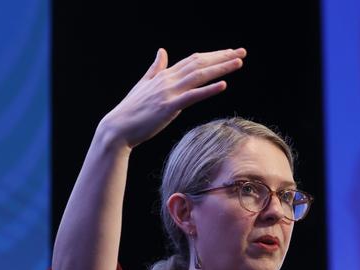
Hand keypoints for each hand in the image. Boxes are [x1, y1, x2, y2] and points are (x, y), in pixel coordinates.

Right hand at [97, 47, 246, 149]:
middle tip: (242, 52)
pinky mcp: (169, 107)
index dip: (213, 55)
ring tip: (238, 62)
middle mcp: (168, 80)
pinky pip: (192, 96)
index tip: (229, 52)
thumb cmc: (131, 110)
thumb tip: (161, 51)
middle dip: (222, 57)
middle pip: (199, 64)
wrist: (118, 127)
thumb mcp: (144, 85)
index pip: (193, 60)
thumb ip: (155, 68)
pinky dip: (208, 89)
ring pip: (199, 76)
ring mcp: (169, 93)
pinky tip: (223, 84)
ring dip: (220, 68)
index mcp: (164, 75)